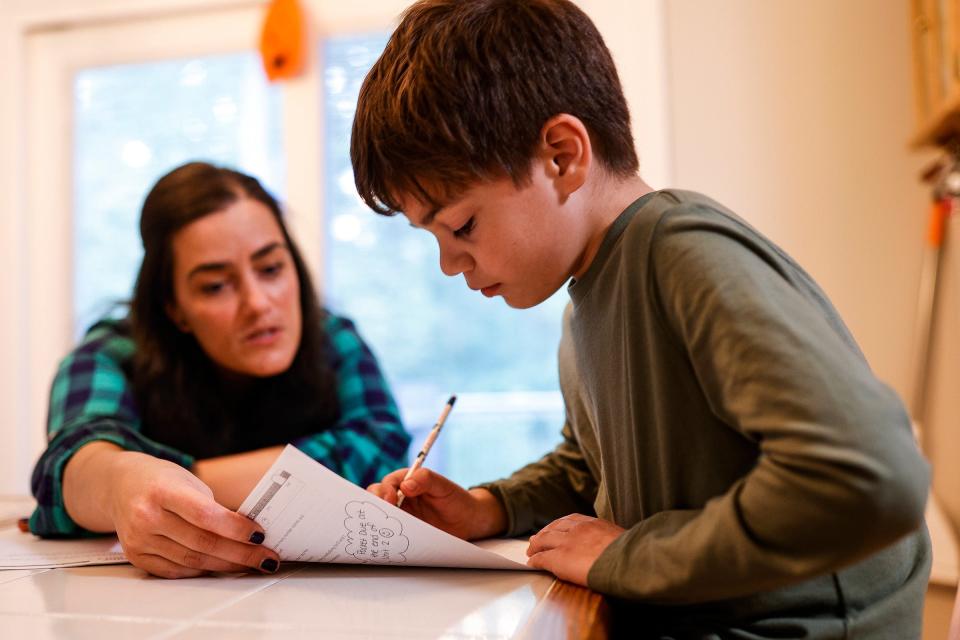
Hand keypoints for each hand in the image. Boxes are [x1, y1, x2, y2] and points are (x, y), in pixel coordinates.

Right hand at [107, 451, 279, 578]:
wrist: (119, 486)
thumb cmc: (160, 480)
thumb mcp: (186, 480)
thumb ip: (211, 506)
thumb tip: (246, 532)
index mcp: (162, 491)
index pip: (205, 515)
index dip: (235, 528)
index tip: (260, 535)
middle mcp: (146, 516)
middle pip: (202, 543)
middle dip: (241, 553)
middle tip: (266, 557)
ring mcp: (139, 540)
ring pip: (192, 560)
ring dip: (227, 565)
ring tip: (251, 564)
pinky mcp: (136, 557)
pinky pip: (177, 570)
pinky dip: (203, 569)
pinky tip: (222, 566)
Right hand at [367, 467, 505, 539]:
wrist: (468, 521)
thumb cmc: (457, 499)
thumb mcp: (443, 486)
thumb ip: (425, 480)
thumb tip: (405, 485)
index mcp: (407, 482)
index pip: (388, 483)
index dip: (385, 490)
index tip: (390, 499)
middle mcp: (401, 498)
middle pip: (378, 499)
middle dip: (375, 506)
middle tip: (382, 514)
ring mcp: (402, 516)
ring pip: (381, 518)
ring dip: (378, 523)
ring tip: (380, 530)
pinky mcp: (405, 531)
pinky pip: (391, 534)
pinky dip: (387, 537)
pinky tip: (388, 542)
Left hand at [526, 514, 623, 584]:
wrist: (628, 563)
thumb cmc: (633, 556)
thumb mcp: (623, 539)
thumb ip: (612, 539)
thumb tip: (614, 547)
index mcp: (594, 523)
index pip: (572, 520)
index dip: (560, 525)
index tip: (556, 528)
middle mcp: (578, 529)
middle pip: (554, 527)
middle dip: (544, 533)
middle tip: (536, 538)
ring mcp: (567, 542)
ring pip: (544, 540)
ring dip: (535, 545)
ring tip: (531, 550)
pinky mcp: (560, 558)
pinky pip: (542, 558)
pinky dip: (535, 560)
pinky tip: (532, 563)